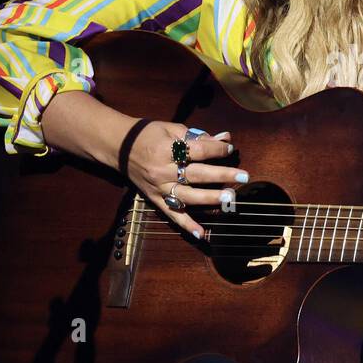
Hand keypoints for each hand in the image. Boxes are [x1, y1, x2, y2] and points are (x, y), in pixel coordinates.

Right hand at [126, 122, 246, 239]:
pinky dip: (187, 225)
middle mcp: (162, 170)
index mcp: (167, 149)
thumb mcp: (171, 128)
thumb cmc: (148, 134)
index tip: (230, 148)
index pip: (197, 150)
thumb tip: (226, 138)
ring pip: (187, 196)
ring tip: (229, 198)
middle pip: (196, 174)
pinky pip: (172, 215)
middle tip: (244, 176)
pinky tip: (202, 234)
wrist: (119, 147)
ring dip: (210, 199)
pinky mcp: (156, 199)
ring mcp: (159, 187)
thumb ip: (199, 136)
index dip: (216, 149)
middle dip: (222, 175)